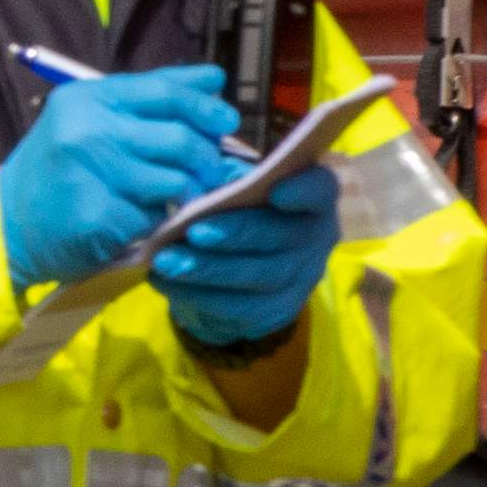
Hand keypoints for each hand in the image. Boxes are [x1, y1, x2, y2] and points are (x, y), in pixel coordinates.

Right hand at [0, 64, 241, 290]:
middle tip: (205, 172)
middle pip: (180, 139)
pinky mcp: (99, 216)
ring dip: (181, 194)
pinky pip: (155, 217)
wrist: (8, 225)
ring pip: (176, 181)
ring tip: (165, 197)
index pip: (166, 93)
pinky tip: (134, 219)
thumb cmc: (58, 170)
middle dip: (204, 159)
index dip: (205, 107)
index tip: (226, 121)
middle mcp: (87, 131)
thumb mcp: (93, 120)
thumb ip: (150, 99)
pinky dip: (154, 221)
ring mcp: (91, 174)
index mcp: (88, 100)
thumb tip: (212, 80)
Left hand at [156, 163, 339, 351]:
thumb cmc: (235, 205)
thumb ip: (227, 176)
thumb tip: (204, 177)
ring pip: (260, 277)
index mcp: (311, 197)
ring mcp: (301, 277)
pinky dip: (200, 296)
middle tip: (194, 232)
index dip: (304, 190)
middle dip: (236, 234)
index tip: (275, 191)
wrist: (235, 258)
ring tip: (166, 261)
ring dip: (209, 270)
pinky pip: (242, 310)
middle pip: (283, 236)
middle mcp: (315, 238)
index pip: (321, 189)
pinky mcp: (279, 310)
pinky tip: (167, 282)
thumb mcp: (232, 182)